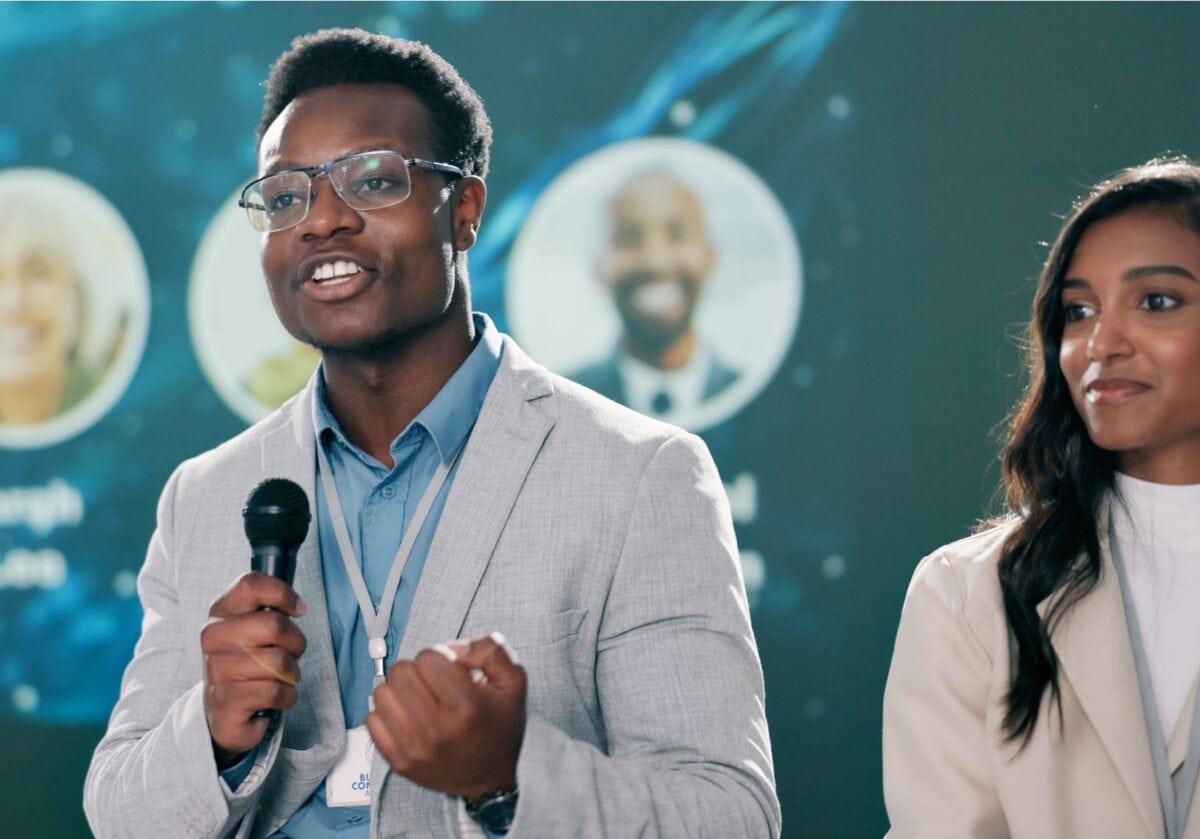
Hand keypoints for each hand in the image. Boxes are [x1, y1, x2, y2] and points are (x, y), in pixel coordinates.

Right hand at [201, 571, 306, 767]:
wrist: (224, 711)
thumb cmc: (248, 663)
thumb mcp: (253, 629)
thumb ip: (270, 609)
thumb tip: (296, 606)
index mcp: (220, 613)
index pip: (251, 585)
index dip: (282, 594)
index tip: (297, 610)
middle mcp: (214, 637)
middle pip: (275, 625)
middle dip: (296, 642)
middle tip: (290, 653)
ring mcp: (218, 670)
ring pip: (280, 661)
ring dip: (292, 673)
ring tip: (279, 678)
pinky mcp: (228, 701)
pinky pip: (276, 691)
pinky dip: (286, 696)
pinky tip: (275, 698)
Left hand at [366, 632, 526, 798]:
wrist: (491, 779)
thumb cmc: (500, 727)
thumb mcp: (513, 682)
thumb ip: (490, 650)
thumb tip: (451, 648)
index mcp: (468, 705)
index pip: (427, 657)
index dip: (439, 658)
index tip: (449, 671)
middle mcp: (439, 729)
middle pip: (400, 672)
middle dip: (416, 670)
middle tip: (432, 683)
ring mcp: (416, 748)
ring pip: (382, 693)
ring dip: (399, 690)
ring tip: (418, 700)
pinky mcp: (400, 762)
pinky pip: (372, 720)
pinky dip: (387, 714)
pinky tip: (407, 717)